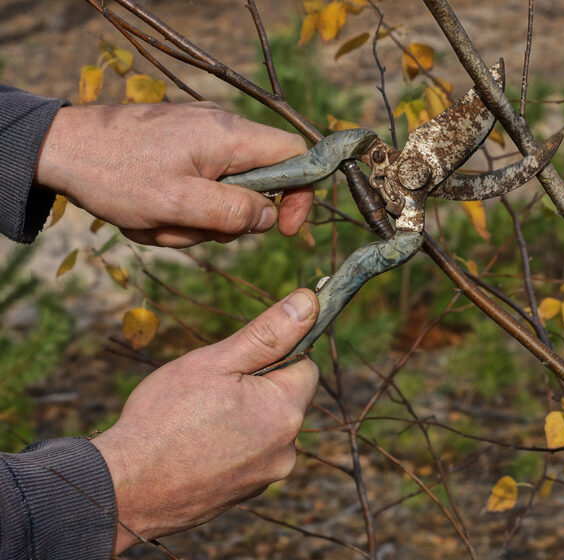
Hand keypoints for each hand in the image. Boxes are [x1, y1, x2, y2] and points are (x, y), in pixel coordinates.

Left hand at [35, 102, 312, 246]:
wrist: (60, 148)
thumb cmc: (116, 175)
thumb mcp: (179, 205)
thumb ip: (233, 212)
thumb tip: (268, 216)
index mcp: (229, 135)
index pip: (296, 155)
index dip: (301, 193)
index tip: (284, 227)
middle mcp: (221, 127)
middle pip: (258, 181)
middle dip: (230, 217)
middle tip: (193, 229)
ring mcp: (199, 135)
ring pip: (225, 189)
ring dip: (198, 218)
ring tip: (157, 221)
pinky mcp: (180, 144)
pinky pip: (199, 183)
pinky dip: (181, 206)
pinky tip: (148, 211)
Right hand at [91, 289, 318, 552]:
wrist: (124, 490)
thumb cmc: (165, 419)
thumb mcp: (216, 362)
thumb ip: (269, 332)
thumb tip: (309, 302)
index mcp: (285, 411)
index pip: (304, 366)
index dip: (272, 355)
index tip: (236, 363)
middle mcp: (287, 449)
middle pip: (285, 398)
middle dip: (255, 387)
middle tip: (209, 392)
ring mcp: (268, 475)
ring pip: (267, 427)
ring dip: (243, 417)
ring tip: (198, 421)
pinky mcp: (247, 492)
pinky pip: (250, 455)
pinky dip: (231, 446)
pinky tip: (195, 446)